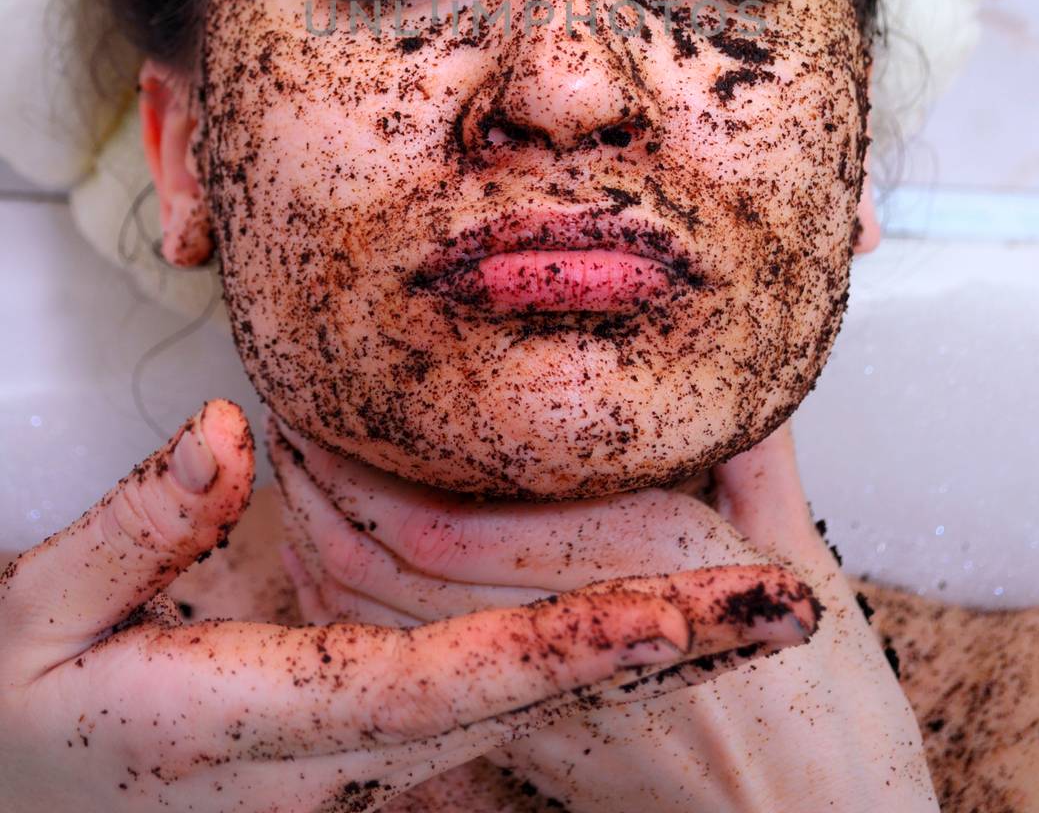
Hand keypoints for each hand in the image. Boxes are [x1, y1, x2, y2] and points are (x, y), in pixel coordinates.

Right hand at [0, 398, 818, 812]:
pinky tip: (625, 632)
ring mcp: (347, 765)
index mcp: (271, 715)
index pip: (463, 678)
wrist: (8, 789)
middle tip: (786, 593)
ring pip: (518, 715)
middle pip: (529, 702)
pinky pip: (472, 723)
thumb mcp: (39, 616)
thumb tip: (227, 436)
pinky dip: (559, 675)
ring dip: (635, 663)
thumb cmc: (18, 716)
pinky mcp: (342, 754)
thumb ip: (132, 528)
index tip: (702, 608)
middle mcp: (333, 756)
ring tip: (747, 601)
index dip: (589, 644)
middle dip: (664, 655)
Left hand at [271, 416, 940, 811]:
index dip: (364, 450)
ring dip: (320, 540)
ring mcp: (531, 700)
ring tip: (299, 467)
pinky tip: (339, 566)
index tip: (331, 380)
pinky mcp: (527, 740)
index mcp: (626, 574)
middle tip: (291, 404)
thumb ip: (751, 447)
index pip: (441, 516)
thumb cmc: (827, 710)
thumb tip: (729, 351)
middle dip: (320, 481)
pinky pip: (403, 674)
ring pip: (376, 623)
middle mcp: (559, 638)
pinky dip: (350, 612)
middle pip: (382, 563)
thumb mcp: (800, 552)